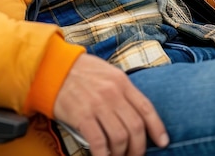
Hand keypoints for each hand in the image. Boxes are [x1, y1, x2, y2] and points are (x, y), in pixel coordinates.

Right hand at [53, 54, 168, 155]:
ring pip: (120, 138)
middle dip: (138, 148)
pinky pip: (100, 143)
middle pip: (135, 128)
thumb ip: (121, 89)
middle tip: (134, 155)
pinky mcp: (82, 116)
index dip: (157, 128)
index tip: (162, 142)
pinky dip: (104, 155)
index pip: (146, 108)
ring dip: (121, 153)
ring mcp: (97, 105)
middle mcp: (112, 93)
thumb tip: (135, 112)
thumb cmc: (79, 71)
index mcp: (120, 81)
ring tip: (117, 155)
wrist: (52, 67)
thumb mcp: (106, 72)